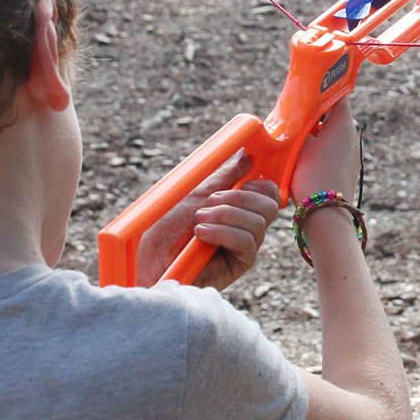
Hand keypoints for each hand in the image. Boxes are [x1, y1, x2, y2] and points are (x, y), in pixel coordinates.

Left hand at [136, 151, 279, 289]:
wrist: (149, 262)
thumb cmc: (165, 229)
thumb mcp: (194, 194)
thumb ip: (223, 177)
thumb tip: (246, 154)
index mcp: (237, 207)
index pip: (269, 193)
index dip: (261, 184)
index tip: (243, 181)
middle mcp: (245, 226)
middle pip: (270, 205)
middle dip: (239, 197)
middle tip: (210, 201)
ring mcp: (244, 246)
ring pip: (258, 222)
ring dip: (225, 215)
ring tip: (198, 221)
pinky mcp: (240, 264)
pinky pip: (248, 242)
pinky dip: (223, 233)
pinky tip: (201, 235)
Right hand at [291, 98, 360, 202]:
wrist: (325, 213)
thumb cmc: (312, 174)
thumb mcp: (300, 143)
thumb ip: (298, 125)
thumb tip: (295, 117)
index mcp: (344, 123)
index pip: (336, 94)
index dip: (319, 89)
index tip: (303, 90)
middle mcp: (352, 136)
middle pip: (332, 115)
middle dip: (312, 115)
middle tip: (291, 117)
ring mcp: (351, 153)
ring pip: (330, 134)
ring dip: (314, 133)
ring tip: (293, 138)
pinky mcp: (347, 169)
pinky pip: (332, 150)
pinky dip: (318, 149)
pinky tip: (301, 157)